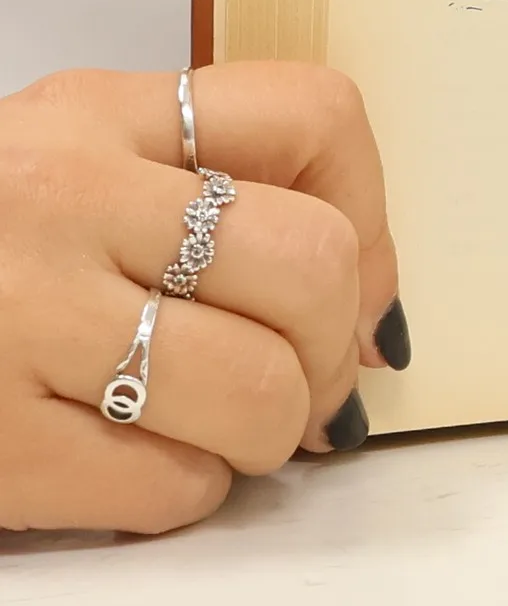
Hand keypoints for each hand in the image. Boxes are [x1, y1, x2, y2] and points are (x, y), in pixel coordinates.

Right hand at [0, 65, 403, 533]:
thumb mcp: (75, 162)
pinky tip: (139, 464)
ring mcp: (15, 319)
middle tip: (303, 378)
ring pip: (260, 388)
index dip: (374, 213)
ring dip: (271, 432)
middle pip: (314, 264)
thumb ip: (214, 200)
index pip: (316, 115)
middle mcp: (61, 197)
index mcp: (97, 113)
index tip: (357, 275)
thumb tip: (374, 324)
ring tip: (225, 427)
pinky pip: (168, 486)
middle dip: (333, 345)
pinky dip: (183, 491)